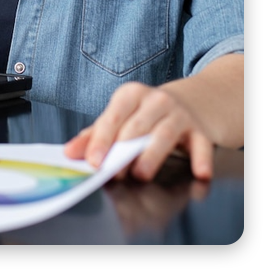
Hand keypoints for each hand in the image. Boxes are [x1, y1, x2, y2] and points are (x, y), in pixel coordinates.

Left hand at [64, 81, 214, 181]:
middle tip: (114, 172)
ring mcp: (179, 114)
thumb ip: (95, 135)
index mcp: (130, 95)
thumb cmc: (146, 113)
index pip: (113, 117)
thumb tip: (69, 153)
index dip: (102, 139)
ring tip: (141, 174)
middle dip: (124, 150)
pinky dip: (201, 159)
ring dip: (152, 155)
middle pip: (137, 126)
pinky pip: (201, 145)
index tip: (94, 161)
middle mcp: (155, 100)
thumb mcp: (120, 116)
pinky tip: (198, 172)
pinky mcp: (200, 130)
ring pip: (164, 134)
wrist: (190, 101)